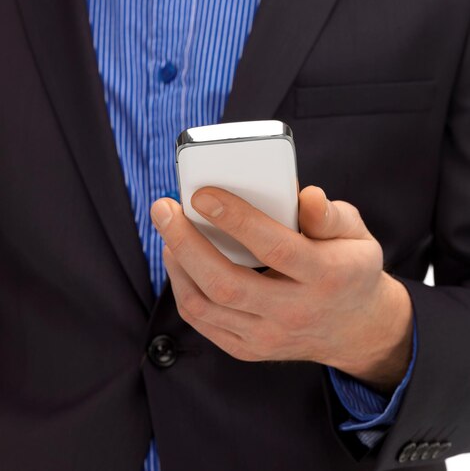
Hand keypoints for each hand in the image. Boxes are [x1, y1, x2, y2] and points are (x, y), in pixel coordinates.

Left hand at [150, 186, 412, 391]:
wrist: (355, 329)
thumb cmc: (350, 269)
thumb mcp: (356, 234)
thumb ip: (329, 214)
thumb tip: (305, 195)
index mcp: (327, 276)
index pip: (275, 248)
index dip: (235, 219)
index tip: (203, 194)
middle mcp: (295, 312)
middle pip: (227, 283)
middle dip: (186, 242)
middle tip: (164, 209)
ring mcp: (269, 336)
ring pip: (207, 306)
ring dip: (178, 265)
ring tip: (168, 230)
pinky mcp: (251, 349)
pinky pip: (205, 322)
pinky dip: (184, 289)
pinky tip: (179, 260)